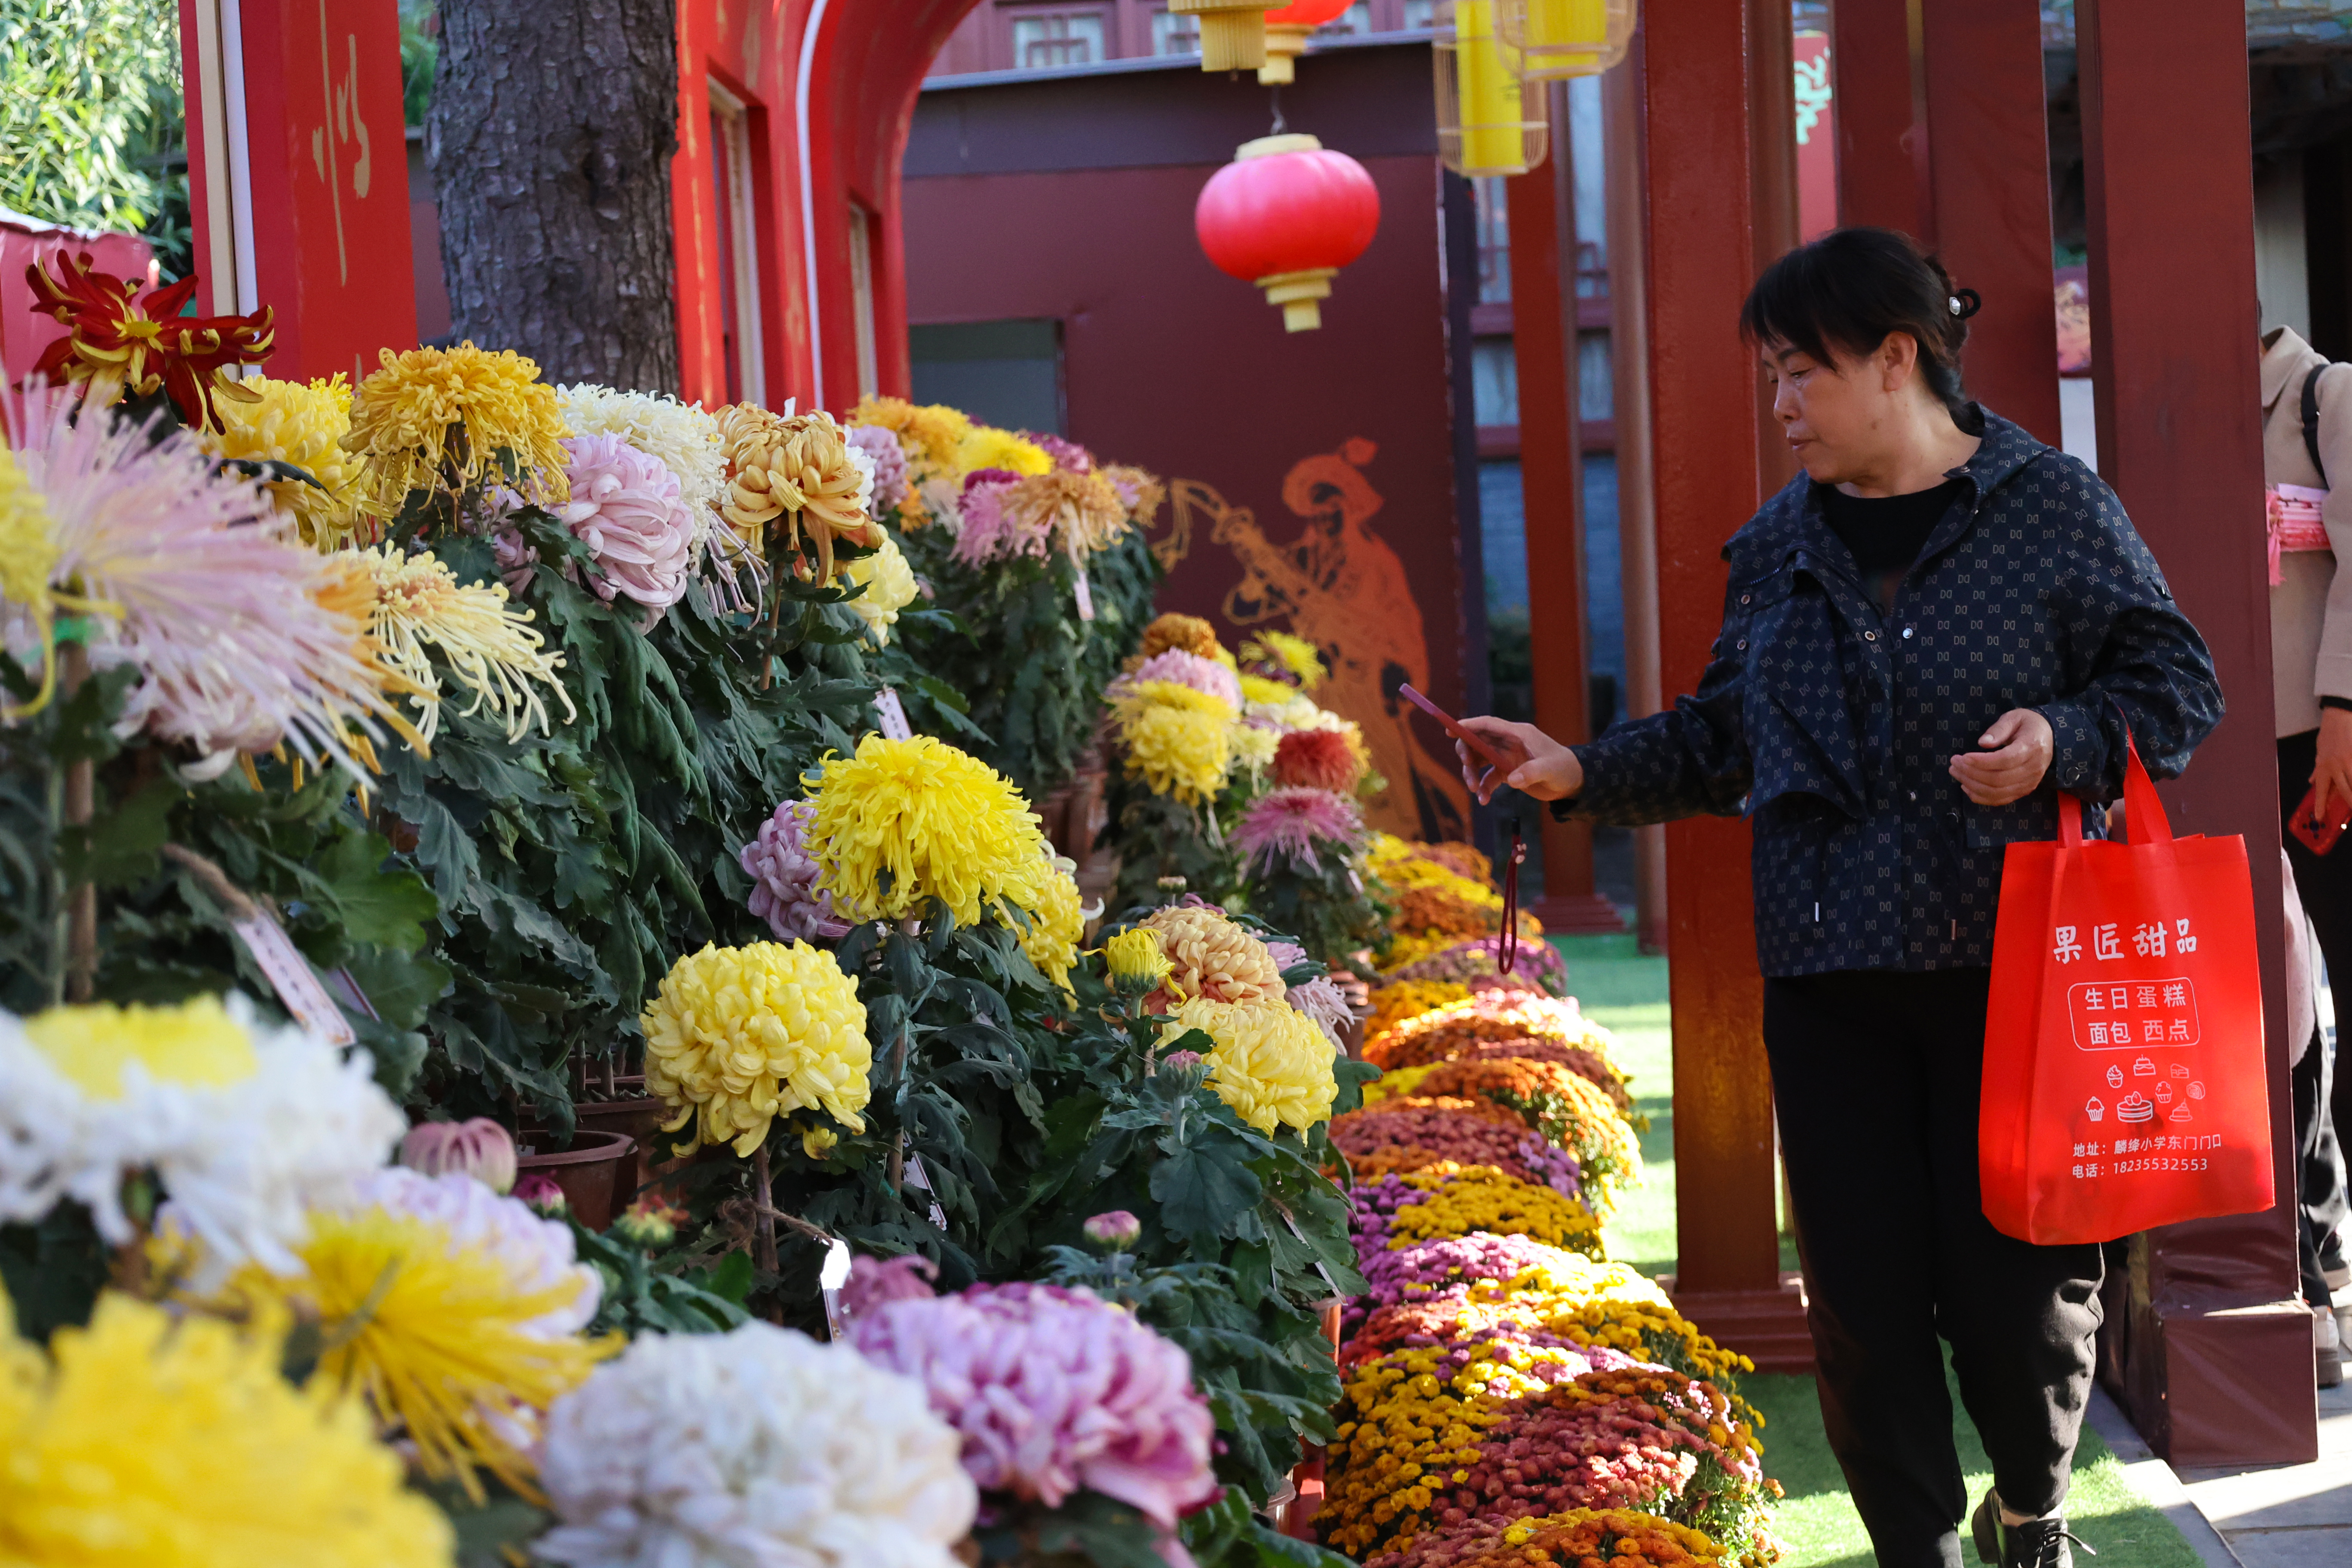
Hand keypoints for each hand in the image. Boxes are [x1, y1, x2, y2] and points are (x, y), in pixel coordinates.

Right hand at [1455, 718, 1582, 804]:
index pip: (1488, 725)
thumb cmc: (1564, 768)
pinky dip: (1483, 788)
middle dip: (1466, 754)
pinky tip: (1484, 800)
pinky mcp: (1507, 772)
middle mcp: (1508, 743)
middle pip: (1477, 742)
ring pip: (1479, 761)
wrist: (1573, 782)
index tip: (1451, 730)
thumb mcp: (1551, 769)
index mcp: (1517, 734)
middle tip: (1467, 768)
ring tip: (1475, 790)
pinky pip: (1488, 778)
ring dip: (1471, 774)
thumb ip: (1532, 772)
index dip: (1469, 725)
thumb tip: (1512, 780)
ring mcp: (1506, 758)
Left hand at [1949, 708, 2053, 805]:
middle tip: (1954, 763)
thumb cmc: (2028, 725)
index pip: (2006, 760)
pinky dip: (1981, 797)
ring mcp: (2030, 782)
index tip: (1964, 757)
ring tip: (1956, 773)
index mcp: (2032, 747)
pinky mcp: (2024, 790)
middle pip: (1999, 779)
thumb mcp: (2014, 717)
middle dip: (1971, 773)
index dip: (1982, 762)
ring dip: (1972, 785)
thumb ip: (1999, 729)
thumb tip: (1982, 743)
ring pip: (1997, 792)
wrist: (2048, 736)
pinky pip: (2001, 800)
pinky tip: (1966, 787)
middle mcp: (2033, 768)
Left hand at [2312, 707, 2351, 821]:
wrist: (2341, 717)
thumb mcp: (2319, 752)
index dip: (2320, 804)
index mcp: (2324, 766)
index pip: (2321, 790)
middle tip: (2350, 813)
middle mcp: (2337, 766)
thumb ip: (2317, 769)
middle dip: (2349, 803)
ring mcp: (2350, 762)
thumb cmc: (2329, 734)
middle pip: (2345, 790)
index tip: (2320, 816)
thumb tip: (2312, 781)